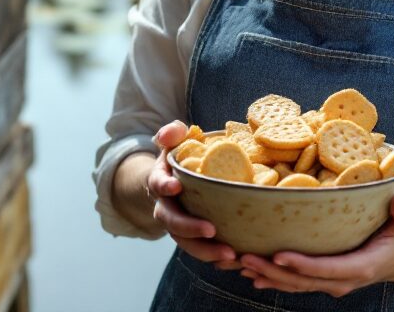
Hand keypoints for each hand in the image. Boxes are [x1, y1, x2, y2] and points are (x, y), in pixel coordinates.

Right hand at [148, 120, 241, 270]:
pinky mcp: (192, 238)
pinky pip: (201, 251)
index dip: (164, 186)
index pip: (157, 184)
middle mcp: (165, 207)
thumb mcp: (174, 141)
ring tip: (230, 254)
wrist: (173, 183)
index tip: (176, 187)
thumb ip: (172, 133)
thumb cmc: (180, 158)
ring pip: (187, 243)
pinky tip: (236, 260)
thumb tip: (171, 132)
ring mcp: (178, 226)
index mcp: (160, 182)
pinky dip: (216, 258)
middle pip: (172, 223)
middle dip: (190, 229)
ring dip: (206, 251)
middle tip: (212, 231)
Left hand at [239, 193, 393, 295]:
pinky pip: (296, 283)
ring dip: (267, 276)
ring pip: (296, 285)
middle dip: (273, 271)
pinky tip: (252, 274)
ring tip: (240, 264)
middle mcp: (344, 280)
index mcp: (362, 267)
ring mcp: (333, 283)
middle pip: (304, 281)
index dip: (303, 265)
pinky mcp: (325, 279)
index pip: (328, 269)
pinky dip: (274, 279)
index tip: (279, 255)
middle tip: (244, 258)